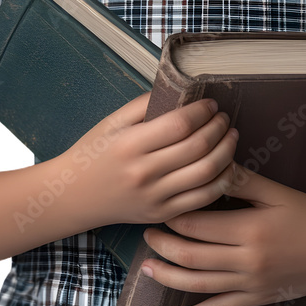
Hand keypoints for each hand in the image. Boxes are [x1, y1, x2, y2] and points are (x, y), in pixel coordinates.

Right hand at [63, 94, 238, 228]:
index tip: (212, 104)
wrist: (74, 196)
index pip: (180, 125)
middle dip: (219, 128)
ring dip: (226, 152)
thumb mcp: (112, 121)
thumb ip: (145, 104)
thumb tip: (181, 90)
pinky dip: (221, 181)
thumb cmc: (94, 152)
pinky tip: (226, 165)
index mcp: (130, 144)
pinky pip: (202, 199)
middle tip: (225, 118)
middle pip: (198, 148)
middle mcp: (144, 173)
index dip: (202, 112)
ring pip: (206, 175)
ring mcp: (154, 198)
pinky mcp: (161, 214)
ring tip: (231, 136)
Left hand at [140, 163, 305, 305]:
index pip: (199, 225)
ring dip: (170, 276)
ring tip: (147, 267)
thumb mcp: (277, 192)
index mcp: (250, 230)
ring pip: (200, 285)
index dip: (174, 217)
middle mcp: (247, 261)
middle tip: (145, 233)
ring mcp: (251, 285)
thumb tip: (212, 164)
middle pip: (193, 255)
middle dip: (164, 245)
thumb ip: (242, 180)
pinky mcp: (256, 299)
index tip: (158, 207)